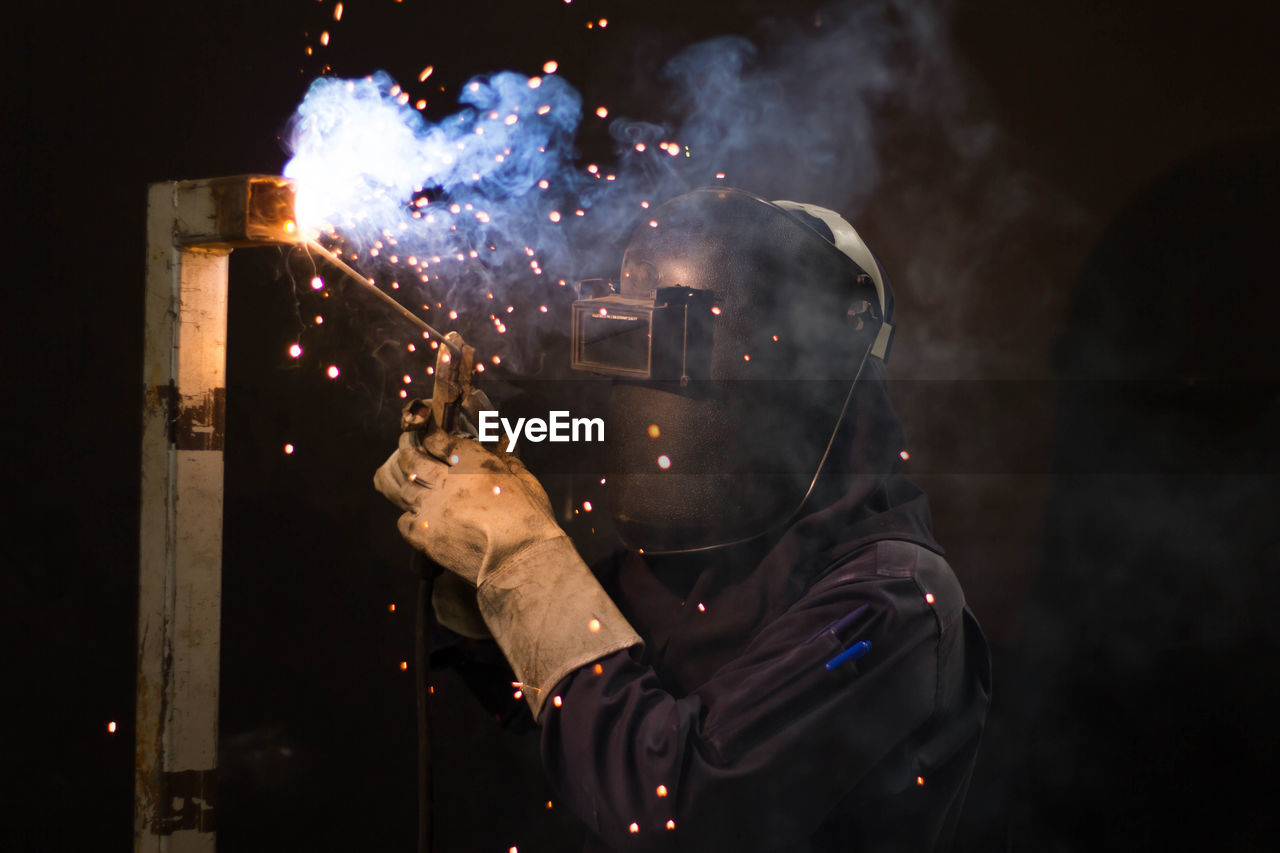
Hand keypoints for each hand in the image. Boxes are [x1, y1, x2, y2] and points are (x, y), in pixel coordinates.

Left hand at [373, 430, 559, 586]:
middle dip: (405, 448)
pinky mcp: (425, 535)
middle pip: (410, 457)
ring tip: (398, 472)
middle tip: (405, 445)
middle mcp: (446, 482)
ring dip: (398, 477)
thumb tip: (504, 445)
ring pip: (400, 486)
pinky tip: (414, 514)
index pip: (438, 439)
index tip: (428, 434)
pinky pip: (403, 519)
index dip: (430, 434)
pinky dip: (406, 514)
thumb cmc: (530, 523)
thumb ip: (509, 461)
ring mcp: (431, 509)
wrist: (519, 562)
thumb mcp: (526, 482)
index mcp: (472, 464)